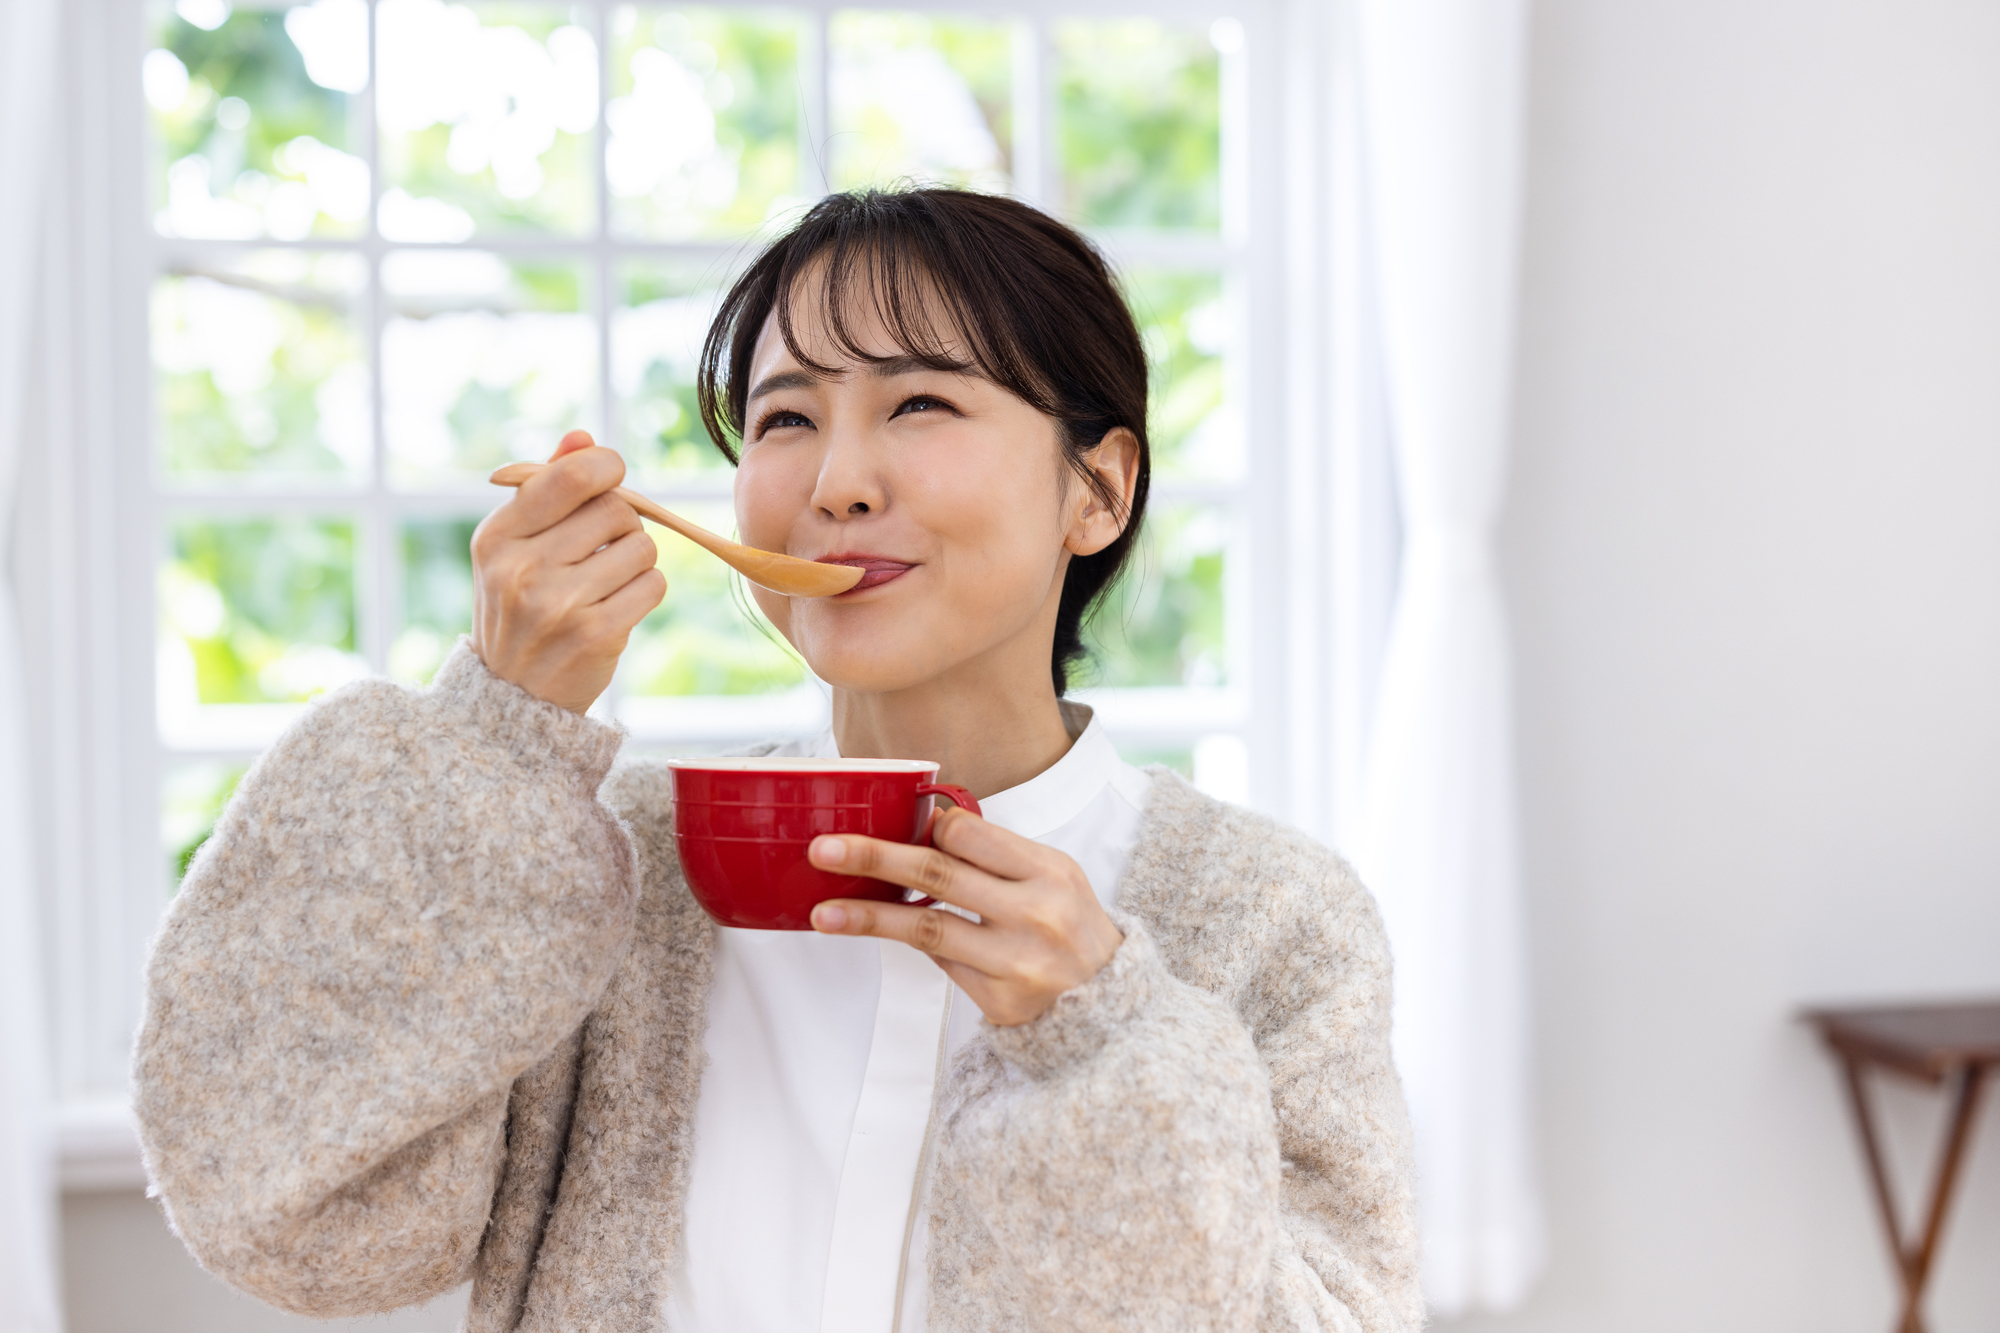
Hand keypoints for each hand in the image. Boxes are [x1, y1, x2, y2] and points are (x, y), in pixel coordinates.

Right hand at [469, 430, 665, 713]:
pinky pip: (653, 584)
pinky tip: (618, 605)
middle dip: (622, 524)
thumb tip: (584, 438)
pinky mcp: (596, 634)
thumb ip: (547, 486)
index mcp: (497, 536)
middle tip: (602, 548)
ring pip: (642, 546)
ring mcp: (558, 604)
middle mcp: (522, 568)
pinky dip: (646, 590)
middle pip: (616, 509)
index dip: (606, 469)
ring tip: (607, 580)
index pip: (572, 475)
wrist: (511, 696)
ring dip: (637, 560)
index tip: (608, 482)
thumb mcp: (514, 546)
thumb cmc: (519, 605)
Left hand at [807, 808, 1123, 1025]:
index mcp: (1049, 871)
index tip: (899, 825)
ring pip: (925, 928)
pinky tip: (886, 933)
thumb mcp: (1055, 877)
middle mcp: (1034, 913)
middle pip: (937, 875)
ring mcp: (1015, 961)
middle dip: (874, 858)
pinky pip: (941, 963)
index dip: (928, 829)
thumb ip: (998, 855)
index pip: (968, 837)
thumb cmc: (1074, 929)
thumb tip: (932, 828)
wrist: (1113, 1007)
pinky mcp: (999, 1000)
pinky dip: (914, 944)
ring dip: (869, 918)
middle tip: (824, 851)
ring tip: (824, 913)